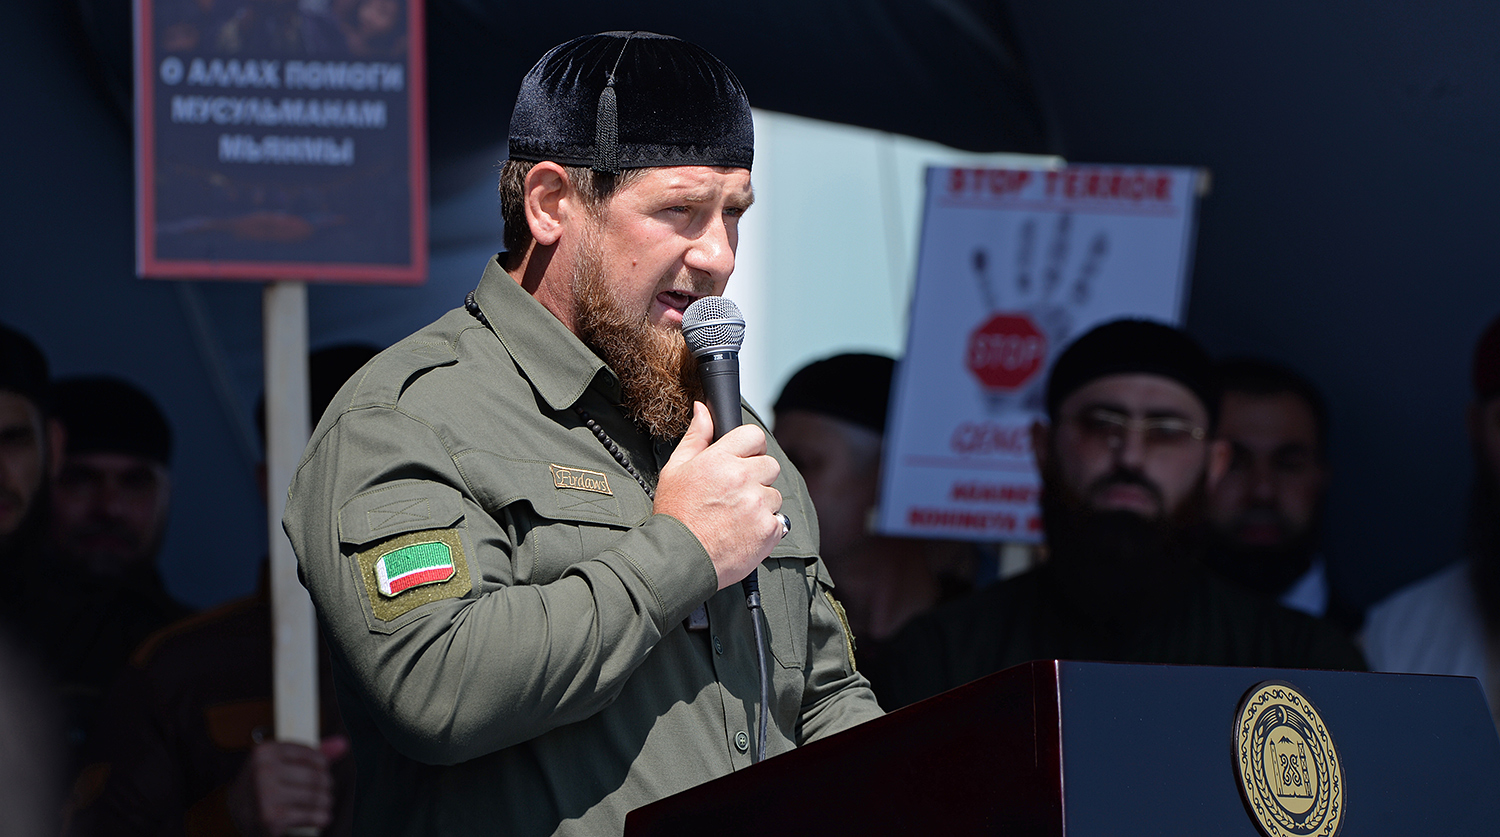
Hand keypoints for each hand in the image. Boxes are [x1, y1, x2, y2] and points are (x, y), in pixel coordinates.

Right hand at [226, 734, 348, 836]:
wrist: (234, 813)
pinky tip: (322, 817)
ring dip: (325, 801)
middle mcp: (264, 770)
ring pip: (316, 796)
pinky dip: (322, 817)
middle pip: (315, 776)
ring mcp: (267, 795)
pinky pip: (311, 815)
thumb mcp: (279, 761)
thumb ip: (312, 753)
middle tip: (326, 790)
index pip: (311, 753)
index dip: (323, 764)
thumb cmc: (263, 783)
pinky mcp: (272, 817)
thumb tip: (344, 744)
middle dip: (326, 785)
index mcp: (265, 751)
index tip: (323, 770)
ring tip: (325, 803)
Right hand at [655, 403, 783, 588]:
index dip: (750, 447)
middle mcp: (743, 479)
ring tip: (736, 517)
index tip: (743, 460)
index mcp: (720, 460)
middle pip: (770, 464)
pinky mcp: (769, 530)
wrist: (680, 560)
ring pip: (774, 494)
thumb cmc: (675, 516)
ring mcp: (758, 505)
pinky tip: (743, 532)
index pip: (754, 436)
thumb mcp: (675, 470)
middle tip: (736, 493)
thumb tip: (703, 410)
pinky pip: (779, 520)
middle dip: (757, 476)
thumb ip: (696, 437)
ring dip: (761, 503)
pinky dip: (766, 527)